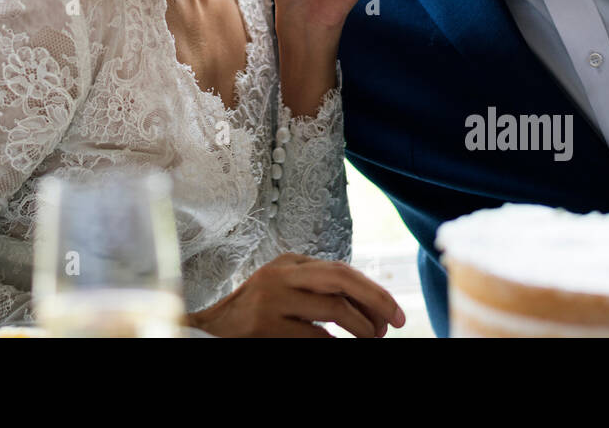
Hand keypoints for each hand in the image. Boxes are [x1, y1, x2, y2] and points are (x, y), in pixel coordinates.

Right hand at [185, 253, 404, 337]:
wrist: (210, 331)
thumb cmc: (256, 315)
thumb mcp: (285, 290)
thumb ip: (317, 289)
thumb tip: (370, 307)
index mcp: (289, 263)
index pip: (342, 270)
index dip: (374, 291)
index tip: (394, 313)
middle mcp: (281, 275)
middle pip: (341, 278)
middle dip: (377, 299)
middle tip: (398, 321)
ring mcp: (272, 300)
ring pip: (334, 308)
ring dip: (362, 328)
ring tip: (371, 339)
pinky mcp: (265, 327)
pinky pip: (315, 337)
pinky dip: (335, 344)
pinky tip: (340, 346)